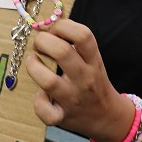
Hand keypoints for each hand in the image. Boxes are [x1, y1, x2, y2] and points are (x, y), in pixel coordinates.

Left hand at [22, 19, 132, 141]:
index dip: (63, 26)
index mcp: (94, 62)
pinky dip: (38, 102)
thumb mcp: (93, 60)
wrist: (107, 117)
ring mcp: (73, 99)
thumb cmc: (94, 83)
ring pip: (48, 81)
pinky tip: (41, 95)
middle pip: (62, 52)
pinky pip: (45, 110)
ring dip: (34, 66)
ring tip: (33, 61)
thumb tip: (51, 23)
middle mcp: (85, 79)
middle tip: (39, 43)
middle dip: (43, 41)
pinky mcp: (62, 117)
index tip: (53, 28)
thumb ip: (76, 44)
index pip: (83, 35)